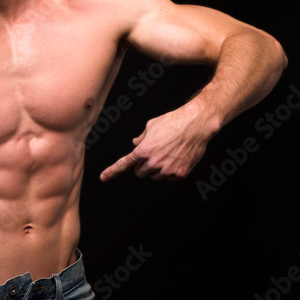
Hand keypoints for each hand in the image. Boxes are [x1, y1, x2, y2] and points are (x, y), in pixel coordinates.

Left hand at [99, 103, 218, 181]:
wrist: (196, 124)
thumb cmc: (173, 121)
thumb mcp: (152, 125)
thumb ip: (142, 137)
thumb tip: (135, 143)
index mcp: (143, 150)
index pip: (123, 164)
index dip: (112, 171)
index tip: (103, 177)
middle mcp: (153, 163)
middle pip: (140, 173)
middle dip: (142, 166)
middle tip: (152, 154)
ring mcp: (167, 170)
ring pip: (154, 176)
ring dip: (157, 169)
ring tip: (167, 153)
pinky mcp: (179, 174)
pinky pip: (169, 178)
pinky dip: (171, 171)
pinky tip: (177, 157)